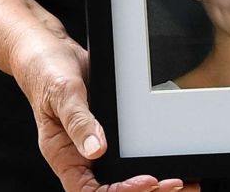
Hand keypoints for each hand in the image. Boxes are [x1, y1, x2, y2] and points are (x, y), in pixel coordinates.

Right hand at [9, 23, 199, 191]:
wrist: (50, 52)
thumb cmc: (47, 73)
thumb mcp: (62, 93)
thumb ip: (78, 121)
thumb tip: (95, 150)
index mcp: (63, 154)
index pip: (90, 190)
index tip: (147, 181)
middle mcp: (80, 155)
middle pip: (112, 189)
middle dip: (146, 191)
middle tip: (177, 183)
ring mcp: (96, 145)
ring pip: (123, 175)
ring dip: (153, 182)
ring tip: (182, 181)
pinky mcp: (110, 132)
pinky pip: (129, 152)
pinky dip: (149, 158)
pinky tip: (170, 158)